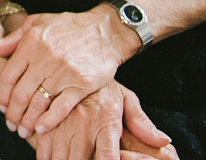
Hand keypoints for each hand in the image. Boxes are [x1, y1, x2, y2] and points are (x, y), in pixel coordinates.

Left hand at [0, 6, 139, 137]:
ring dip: (27, 121)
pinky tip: (41, 128)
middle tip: (11, 124)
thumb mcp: (38, 22)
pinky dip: (49, 120)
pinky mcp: (81, 85)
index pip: (8, 76)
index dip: (2, 94)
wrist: (105, 31)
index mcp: (31, 44)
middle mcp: (45, 59)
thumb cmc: (69, 26)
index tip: (1, 106)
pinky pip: (61, 107)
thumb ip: (14, 37)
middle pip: (21, 94)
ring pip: (38, 103)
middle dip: (12, 113)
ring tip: (23, 131)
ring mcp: (64, 73)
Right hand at [34, 81, 172, 159]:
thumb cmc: (102, 84)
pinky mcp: (44, 116)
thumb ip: (142, 123)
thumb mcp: (125, 99)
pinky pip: (40, 147)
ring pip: (57, 158)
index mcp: (106, 122)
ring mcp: (62, 121)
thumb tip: (165, 141)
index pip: (109, 158)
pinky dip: (43, 157)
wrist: (73, 55)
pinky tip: (49, 158)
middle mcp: (83, 124)